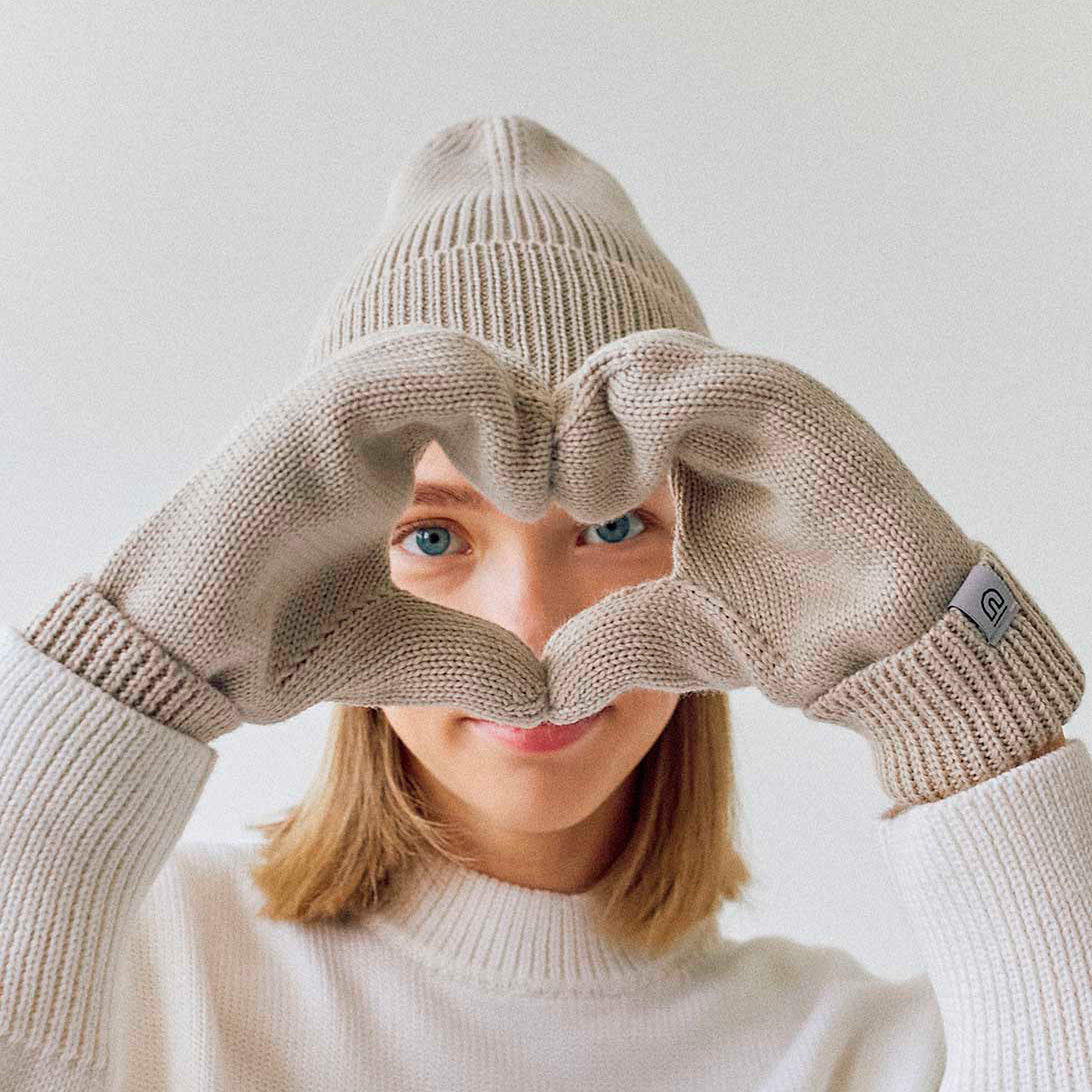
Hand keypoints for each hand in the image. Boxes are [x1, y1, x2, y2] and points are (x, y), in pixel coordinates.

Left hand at [542, 329, 1084, 808]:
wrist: (891, 658)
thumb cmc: (792, 632)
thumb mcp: (669, 634)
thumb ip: (601, 642)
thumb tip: (533, 687)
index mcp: (687, 445)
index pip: (589, 405)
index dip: (544, 446)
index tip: (518, 502)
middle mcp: (720, 408)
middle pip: (602, 373)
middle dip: (558, 432)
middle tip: (541, 495)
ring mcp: (757, 400)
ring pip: (636, 361)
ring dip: (589, 429)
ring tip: (585, 499)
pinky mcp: (791, 407)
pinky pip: (687, 381)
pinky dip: (635, 428)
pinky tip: (622, 493)